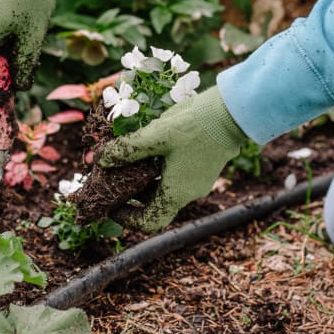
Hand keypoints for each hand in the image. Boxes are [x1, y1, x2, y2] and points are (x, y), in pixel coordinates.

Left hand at [98, 86, 245, 231]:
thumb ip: (126, 149)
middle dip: (132, 195)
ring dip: (144, 180)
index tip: (112, 204)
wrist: (232, 112)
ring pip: (165, 188)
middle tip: (113, 178)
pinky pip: (176, 176)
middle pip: (155, 204)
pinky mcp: (203, 165)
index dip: (127, 218)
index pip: (149, 222)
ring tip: (126, 161)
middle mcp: (189, 192)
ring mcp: (198, 179)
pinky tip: (149, 149)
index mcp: (176, 193)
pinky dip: (158, 169)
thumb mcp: (155, 136)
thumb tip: (100, 159)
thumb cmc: (194, 126)